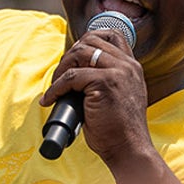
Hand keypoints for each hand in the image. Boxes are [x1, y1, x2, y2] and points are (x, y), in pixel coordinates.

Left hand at [39, 26, 153, 165]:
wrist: (128, 149)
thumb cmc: (118, 129)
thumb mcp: (120, 96)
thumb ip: (107, 78)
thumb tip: (74, 70)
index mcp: (132, 67)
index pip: (112, 34)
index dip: (88, 39)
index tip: (74, 57)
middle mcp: (128, 65)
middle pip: (90, 41)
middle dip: (69, 55)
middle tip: (60, 76)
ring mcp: (118, 72)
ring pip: (79, 54)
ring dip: (61, 69)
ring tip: (55, 87)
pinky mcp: (105, 83)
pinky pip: (71, 77)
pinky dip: (56, 88)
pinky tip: (51, 99)